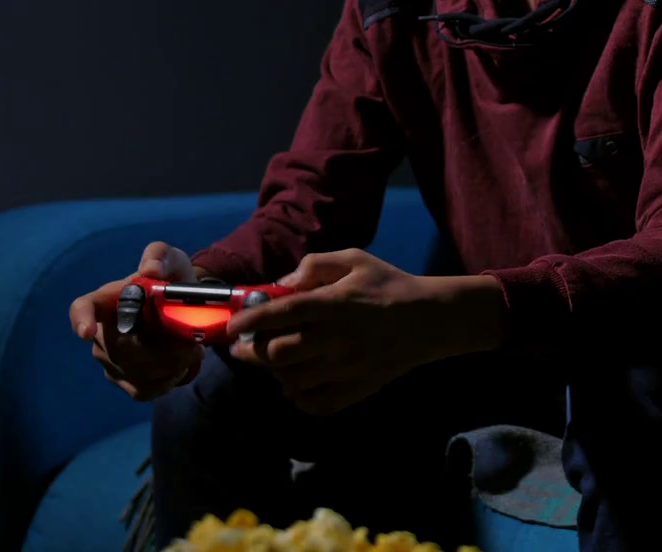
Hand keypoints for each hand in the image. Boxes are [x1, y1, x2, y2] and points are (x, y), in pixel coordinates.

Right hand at [68, 241, 206, 401]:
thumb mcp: (172, 261)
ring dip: (173, 362)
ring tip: (189, 345)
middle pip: (125, 349)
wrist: (185, 310)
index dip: (81, 320)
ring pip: (139, 372)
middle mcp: (101, 333)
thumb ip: (160, 256)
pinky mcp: (125, 381)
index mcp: (107, 300)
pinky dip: (170, 378)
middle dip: (164, 347)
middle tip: (191, 338)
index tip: (86, 332)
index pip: (82, 309)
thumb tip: (150, 269)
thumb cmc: (171, 281)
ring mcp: (110, 360)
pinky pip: (147, 388)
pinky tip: (180, 362)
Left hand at [225, 249, 507, 415]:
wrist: (429, 321)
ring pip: (290, 379)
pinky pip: (312, 402)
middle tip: (247, 345)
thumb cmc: (388, 285)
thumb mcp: (354, 260)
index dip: (250, 321)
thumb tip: (281, 284)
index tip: (232, 326)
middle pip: (278, 353)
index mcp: (334, 304)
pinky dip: (296, 395)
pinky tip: (298, 379)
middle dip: (254, 350)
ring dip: (275, 371)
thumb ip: (314, 265)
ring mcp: (345, 369)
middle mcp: (336, 339)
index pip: (281, 314)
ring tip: (277, 358)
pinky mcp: (354, 390)